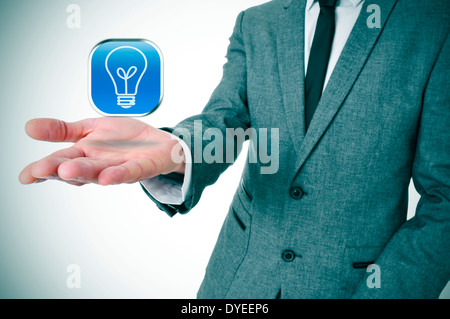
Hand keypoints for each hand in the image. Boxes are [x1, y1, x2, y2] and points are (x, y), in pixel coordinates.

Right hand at [19, 118, 184, 185]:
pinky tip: (106, 177)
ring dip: (84, 173)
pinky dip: (118, 175)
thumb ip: (63, 130)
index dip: (42, 170)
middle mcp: (99, 165)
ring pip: (99, 173)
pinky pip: (129, 173)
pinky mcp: (141, 168)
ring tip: (67, 171)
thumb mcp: (91, 128)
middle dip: (58, 170)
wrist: (159, 141)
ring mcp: (120, 168)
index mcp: (84, 155)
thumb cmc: (125, 139)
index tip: (25, 176)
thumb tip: (28, 127)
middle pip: (76, 170)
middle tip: (41, 170)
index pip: (59, 162)